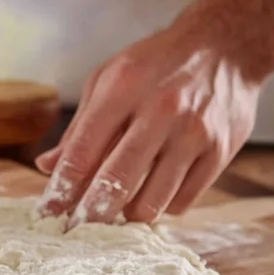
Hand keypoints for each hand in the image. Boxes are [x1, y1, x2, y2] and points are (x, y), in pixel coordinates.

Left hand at [35, 26, 261, 227]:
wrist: (226, 46)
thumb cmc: (156, 65)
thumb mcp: (107, 80)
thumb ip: (78, 127)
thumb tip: (46, 167)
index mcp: (124, 88)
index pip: (82, 152)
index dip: (61, 190)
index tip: (48, 213)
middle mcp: (161, 110)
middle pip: (116, 182)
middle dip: (90, 214)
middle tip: (76, 228)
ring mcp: (195, 133)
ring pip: (151, 202)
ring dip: (126, 215)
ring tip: (115, 212)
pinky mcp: (221, 152)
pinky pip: (182, 202)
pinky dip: (160, 207)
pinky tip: (151, 194)